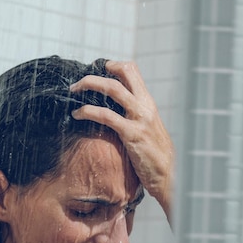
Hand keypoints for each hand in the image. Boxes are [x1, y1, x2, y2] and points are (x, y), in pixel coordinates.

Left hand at [70, 60, 173, 222]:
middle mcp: (145, 106)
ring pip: (113, 89)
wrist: (168, 176)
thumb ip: (135, 118)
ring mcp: (139, 118)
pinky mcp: (131, 134)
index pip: (133, 71)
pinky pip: (106, 115)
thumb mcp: (148, 130)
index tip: (96, 72)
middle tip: (79, 82)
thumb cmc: (155, 157)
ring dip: (90, 84)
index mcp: (148, 103)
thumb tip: (118, 114)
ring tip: (73, 91)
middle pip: (124, 73)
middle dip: (98, 72)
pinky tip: (77, 114)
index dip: (113, 66)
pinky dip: (88, 111)